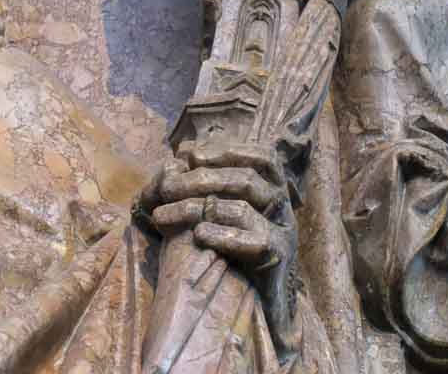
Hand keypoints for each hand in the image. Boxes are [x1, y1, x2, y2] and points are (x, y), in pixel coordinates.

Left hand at [136, 141, 297, 356]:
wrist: (249, 298)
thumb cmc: (225, 245)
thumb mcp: (212, 208)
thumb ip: (200, 180)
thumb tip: (183, 152)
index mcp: (271, 188)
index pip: (263, 157)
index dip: (229, 150)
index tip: (190, 154)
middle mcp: (282, 206)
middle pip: (246, 179)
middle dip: (200, 179)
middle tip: (165, 187)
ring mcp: (284, 231)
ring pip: (243, 208)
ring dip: (196, 207)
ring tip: (164, 215)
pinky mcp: (279, 258)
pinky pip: (256, 239)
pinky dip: (222, 235)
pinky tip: (197, 234)